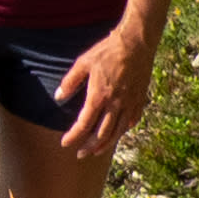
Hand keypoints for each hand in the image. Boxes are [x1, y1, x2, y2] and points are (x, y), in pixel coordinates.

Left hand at [51, 22, 157, 163]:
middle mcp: (116, 104)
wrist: (136, 43)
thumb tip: (58, 97)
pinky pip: (130, 122)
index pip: (84, 124)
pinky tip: (116, 134)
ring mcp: (130, 104)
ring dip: (105, 145)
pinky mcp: (140, 101)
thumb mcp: (83, 63)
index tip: (65, 143)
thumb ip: (70, 82)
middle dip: (89, 147)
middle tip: (80, 154)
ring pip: (117, 132)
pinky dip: (121, 131)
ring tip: (96, 151)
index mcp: (99, 96)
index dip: (74, 137)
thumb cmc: (107, 51)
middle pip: (102, 134)